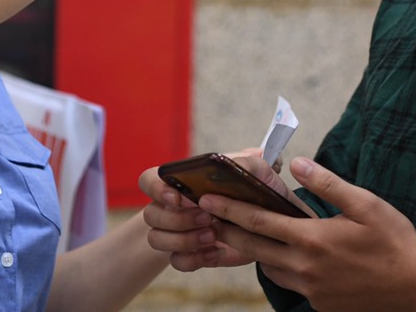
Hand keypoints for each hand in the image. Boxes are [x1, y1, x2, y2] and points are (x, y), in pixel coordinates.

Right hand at [139, 161, 256, 271]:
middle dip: (177, 219)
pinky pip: (176, 260)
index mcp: (181, 181)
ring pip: (156, 239)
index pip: (149, 180)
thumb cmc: (254, 190)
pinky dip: (194, 258)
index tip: (176, 198)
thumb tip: (239, 155)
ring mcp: (177, 231)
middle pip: (150, 214)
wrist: (267, 224)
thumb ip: (246, 160)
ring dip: (183, 239)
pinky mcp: (189, 253)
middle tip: (207, 218)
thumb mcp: (256, 172)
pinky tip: (216, 250)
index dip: (155, 189)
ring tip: (213, 235)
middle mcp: (172, 206)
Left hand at [199, 157, 415, 311]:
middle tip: (208, 217)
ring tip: (247, 234)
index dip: (229, 210)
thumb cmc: (394, 240)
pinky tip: (287, 255)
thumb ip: (326, 184)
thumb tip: (298, 163)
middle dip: (227, 231)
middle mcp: (305, 268)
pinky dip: (282, 268)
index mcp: (312, 239)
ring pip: (270, 269)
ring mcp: (312, 290)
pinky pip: (291, 284)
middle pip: (253, 248)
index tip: (206, 199)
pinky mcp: (321, 304)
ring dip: (256, 251)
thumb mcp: (364, 203)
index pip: (258, 222)